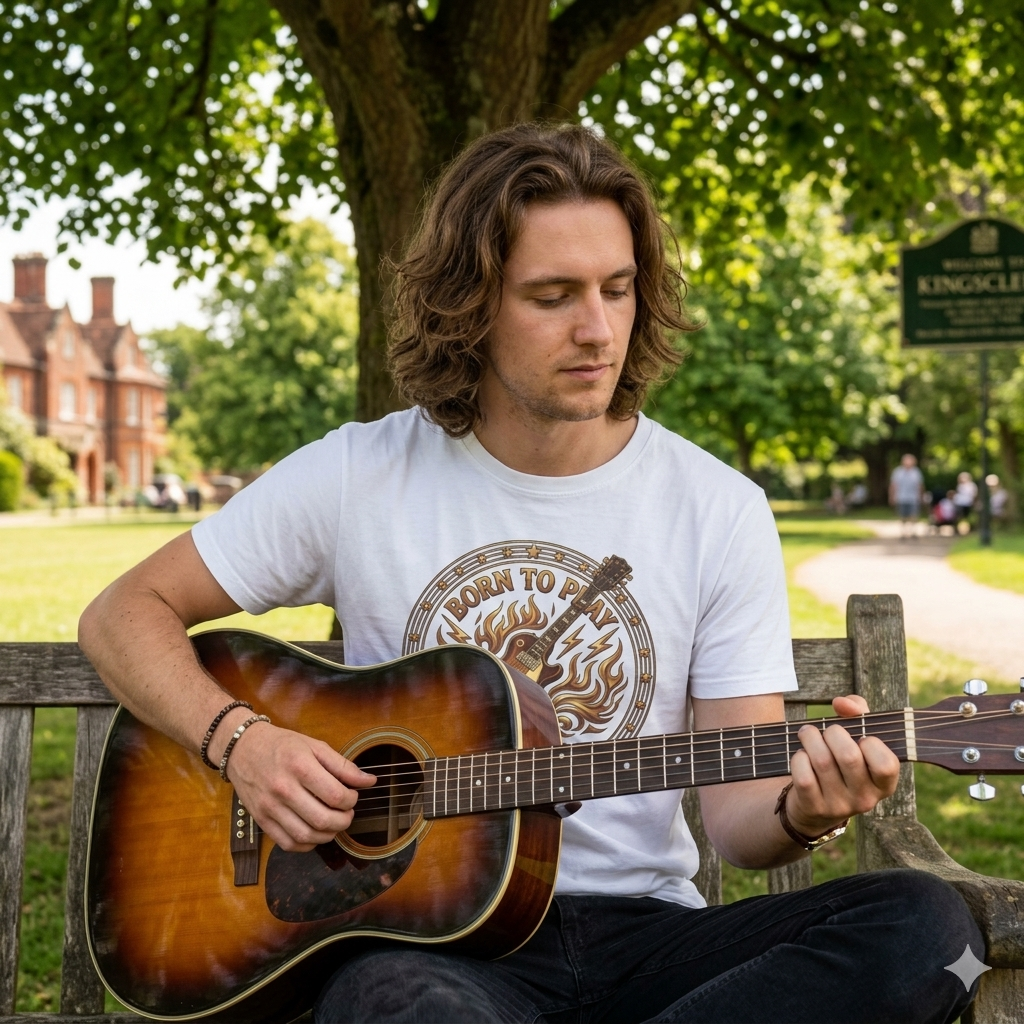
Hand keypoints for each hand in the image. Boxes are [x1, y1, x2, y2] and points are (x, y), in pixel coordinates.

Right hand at [224, 722, 376, 851]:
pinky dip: (307, 844)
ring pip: (306, 836)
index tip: (352, 796)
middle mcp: (283, 789)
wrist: (242, 748)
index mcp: (300, 766)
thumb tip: (370, 781)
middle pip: (323, 820)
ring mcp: (270, 807)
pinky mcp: (261, 820)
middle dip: (344, 821)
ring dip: (327, 835)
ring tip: (333, 824)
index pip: (336, 796)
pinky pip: (288, 844)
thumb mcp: (315, 746)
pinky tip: (314, 833)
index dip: (352, 801)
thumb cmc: (282, 745)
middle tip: (347, 814)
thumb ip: (343, 765)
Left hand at [786, 694, 899, 838]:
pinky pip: (803, 775)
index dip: (872, 744)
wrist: (816, 804)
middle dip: (833, 733)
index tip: (861, 738)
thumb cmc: (841, 760)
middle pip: (849, 756)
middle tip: (828, 731)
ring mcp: (839, 806)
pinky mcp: (814, 807)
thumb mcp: (858, 737)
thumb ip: (857, 711)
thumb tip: (842, 703)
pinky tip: (802, 756)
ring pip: (822, 761)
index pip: (886, 764)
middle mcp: (865, 799)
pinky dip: (799, 758)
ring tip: (808, 734)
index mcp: (884, 784)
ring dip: (810, 738)